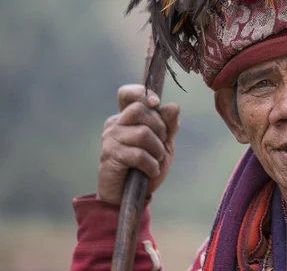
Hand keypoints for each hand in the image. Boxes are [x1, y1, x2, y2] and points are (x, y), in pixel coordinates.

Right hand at [97, 84, 178, 204]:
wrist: (129, 197)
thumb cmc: (146, 168)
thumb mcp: (164, 145)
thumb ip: (169, 125)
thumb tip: (174, 106)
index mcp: (127, 117)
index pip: (126, 94)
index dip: (141, 93)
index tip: (156, 102)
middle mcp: (115, 124)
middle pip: (140, 110)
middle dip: (159, 128)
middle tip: (162, 145)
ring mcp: (110, 138)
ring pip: (142, 133)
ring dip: (157, 150)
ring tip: (156, 161)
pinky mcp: (110, 155)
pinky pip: (139, 154)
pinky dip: (152, 165)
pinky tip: (151, 172)